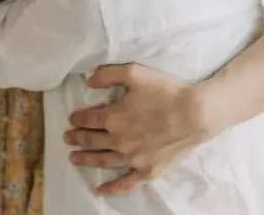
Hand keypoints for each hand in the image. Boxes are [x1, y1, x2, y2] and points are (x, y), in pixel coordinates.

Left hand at [65, 64, 216, 195]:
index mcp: (113, 117)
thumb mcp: (135, 73)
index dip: (78, 119)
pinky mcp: (147, 171)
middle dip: (77, 139)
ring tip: (74, 158)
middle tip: (68, 139)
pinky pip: (125, 183)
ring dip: (86, 159)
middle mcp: (118, 140)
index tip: (72, 120)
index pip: (88, 119)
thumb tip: (88, 81)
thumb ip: (108, 75)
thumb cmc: (166, 92)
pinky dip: (111, 188)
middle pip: (91, 140)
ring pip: (102, 160)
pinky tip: (99, 190)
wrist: (195, 114)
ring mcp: (132, 158)